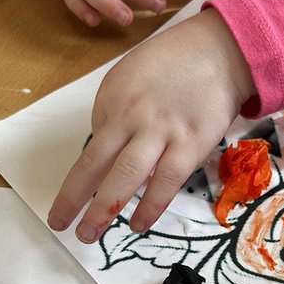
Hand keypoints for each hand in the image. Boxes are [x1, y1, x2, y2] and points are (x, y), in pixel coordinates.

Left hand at [48, 11, 254, 241]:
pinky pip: (165, 182)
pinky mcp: (190, 143)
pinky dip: (149, 207)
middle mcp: (130, 114)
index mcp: (112, 96)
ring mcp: (160, 130)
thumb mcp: (133, 75)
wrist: (222, 48)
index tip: (85, 189)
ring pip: (124, 176)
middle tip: (60, 223)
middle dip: (72, 198)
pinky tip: (137, 226)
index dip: (87, 170)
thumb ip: (119, 111)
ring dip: (102, 209)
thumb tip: (112, 150)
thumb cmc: (177, 64)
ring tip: (87, 234)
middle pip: (93, 163)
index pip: (92, 141)